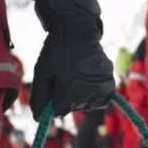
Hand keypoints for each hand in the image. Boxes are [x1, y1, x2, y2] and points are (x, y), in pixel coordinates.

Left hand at [31, 0, 116, 115]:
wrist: (79, 29)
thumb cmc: (58, 50)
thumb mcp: (42, 72)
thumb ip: (39, 97)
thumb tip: (37, 118)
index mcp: (71, 94)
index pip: (58, 111)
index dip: (52, 99)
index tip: (53, 83)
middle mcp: (89, 95)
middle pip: (72, 107)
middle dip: (65, 96)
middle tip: (63, 74)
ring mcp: (102, 89)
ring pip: (86, 103)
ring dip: (79, 94)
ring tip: (75, 73)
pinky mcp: (110, 84)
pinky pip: (99, 98)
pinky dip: (91, 91)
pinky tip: (85, 76)